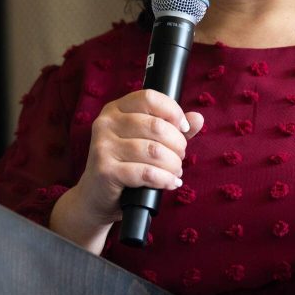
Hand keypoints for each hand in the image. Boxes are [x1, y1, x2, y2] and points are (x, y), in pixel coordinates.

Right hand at [50, 89, 203, 251]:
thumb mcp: (148, 142)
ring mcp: (103, 146)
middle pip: (156, 126)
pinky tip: (170, 183)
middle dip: (177, 144)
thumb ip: (173, 129)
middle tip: (180, 157)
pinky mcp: (105, 170)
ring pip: (154, 151)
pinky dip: (164, 179)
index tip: (184, 128)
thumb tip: (198, 118)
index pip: (150, 97)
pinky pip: (145, 172)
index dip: (173, 111)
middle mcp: (106, 123)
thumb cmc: (126, 165)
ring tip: (175, 171)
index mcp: (116, 109)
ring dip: (173, 164)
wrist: (96, 197)